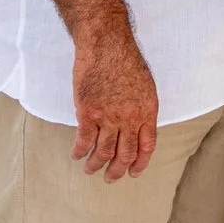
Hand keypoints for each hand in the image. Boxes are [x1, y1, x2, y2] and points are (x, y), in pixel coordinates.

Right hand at [72, 25, 157, 180]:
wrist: (106, 44)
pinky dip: (79, 151)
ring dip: (96, 165)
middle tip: (111, 178)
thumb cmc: (126, 59)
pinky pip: (84, 140)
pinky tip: (76, 155)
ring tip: (90, 170)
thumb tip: (136, 126)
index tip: (134, 172)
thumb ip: (142, 108)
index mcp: (147, 112)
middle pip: (125, 154)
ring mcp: (108, 117)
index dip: (140, 163)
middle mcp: (129, 118)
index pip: (147, 146)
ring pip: (103, 152)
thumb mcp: (145, 86)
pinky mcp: (88, 112)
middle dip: (117, 170)